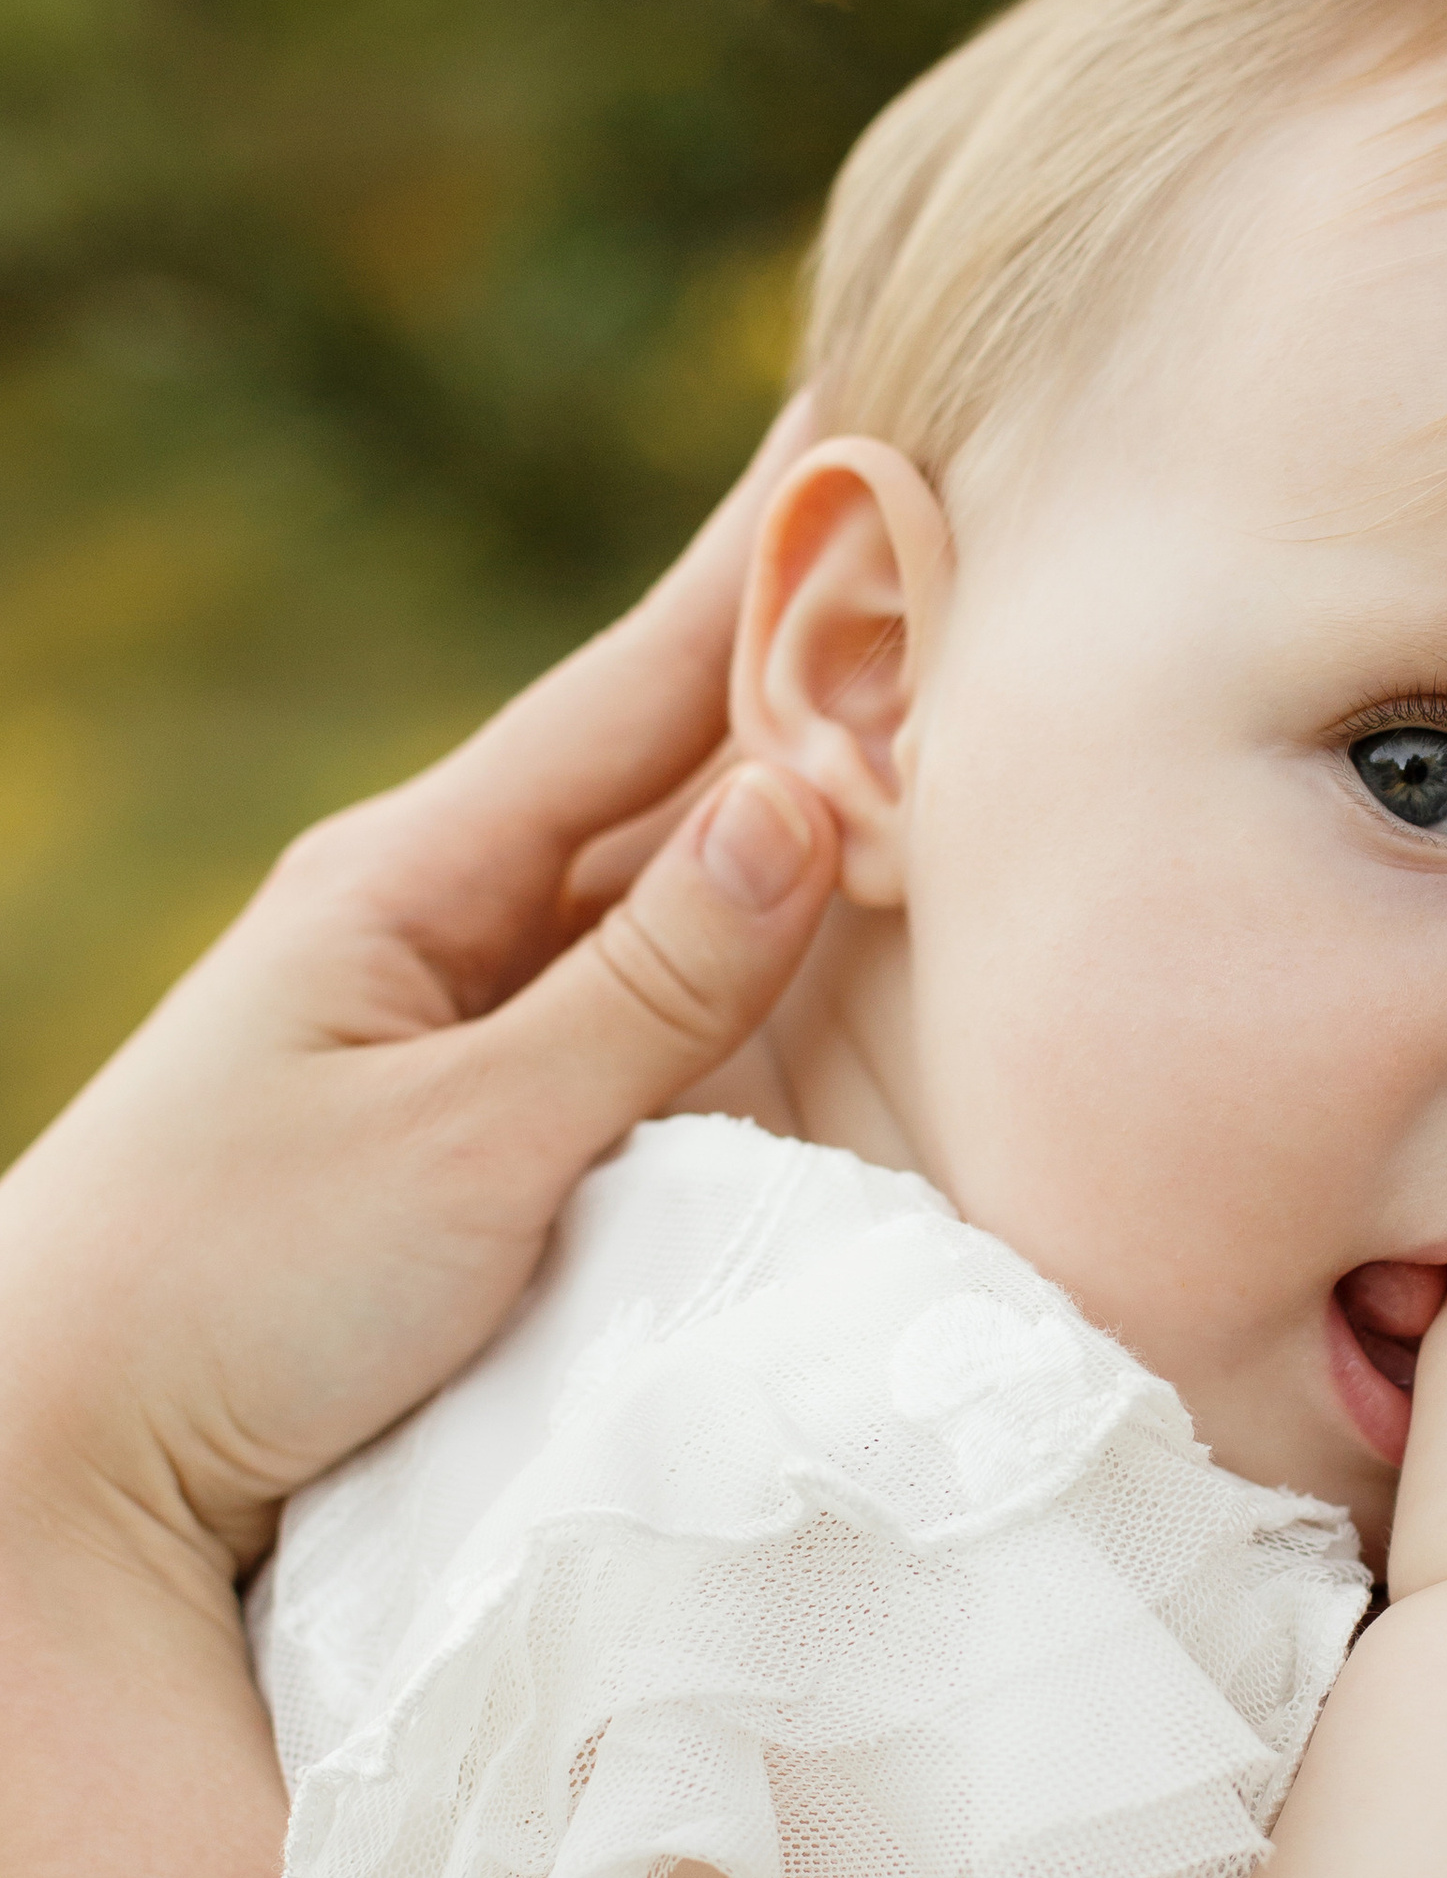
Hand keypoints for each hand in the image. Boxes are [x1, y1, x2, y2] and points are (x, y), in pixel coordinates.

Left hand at [0, 404, 839, 1586]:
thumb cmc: (232, 1297)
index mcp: (411, 880)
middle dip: (797, 650)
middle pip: (656, 761)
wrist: (63, 1467)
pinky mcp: (463, 1126)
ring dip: (781, 791)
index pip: (633, 685)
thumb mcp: (463, 1142)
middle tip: (929, 525)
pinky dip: (734, 939)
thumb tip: (799, 800)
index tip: (862, 409)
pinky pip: (635, 998)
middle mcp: (431, 921)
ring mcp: (443, 1020)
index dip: (762, 559)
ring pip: (655, 879)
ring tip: (907, 689)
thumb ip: (647, 989)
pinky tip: (798, 911)